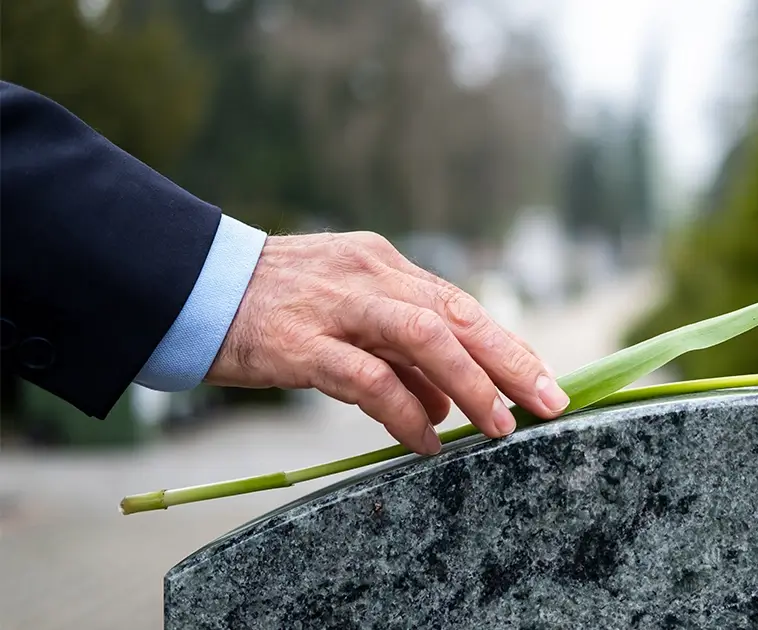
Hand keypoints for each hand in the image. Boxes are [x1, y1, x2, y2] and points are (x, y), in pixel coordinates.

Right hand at [205, 232, 569, 454]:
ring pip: (424, 338)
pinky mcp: (300, 342)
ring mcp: (336, 306)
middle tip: (549, 402)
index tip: (545, 379)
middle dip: (511, 360)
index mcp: (384, 264)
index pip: (461, 304)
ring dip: (471, 384)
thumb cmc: (274, 306)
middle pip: (458, 315)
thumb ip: (399, 353)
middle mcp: (370, 276)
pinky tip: (425, 440)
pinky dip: (405, 412)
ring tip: (498, 426)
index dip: (508, 344)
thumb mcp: (346, 313)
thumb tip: (450, 404)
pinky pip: (368, 379)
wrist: (189, 286)